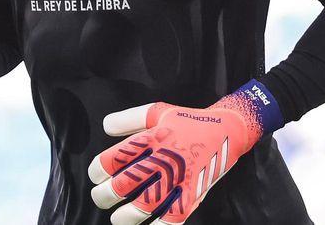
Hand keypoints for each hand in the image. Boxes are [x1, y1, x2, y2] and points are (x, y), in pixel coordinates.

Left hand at [88, 81, 282, 223]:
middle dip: (106, 194)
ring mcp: (179, 179)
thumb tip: (105, 127)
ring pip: (145, 205)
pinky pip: (173, 218)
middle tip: (100, 197)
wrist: (227, 131)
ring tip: (117, 219)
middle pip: (126, 183)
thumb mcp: (157, 111)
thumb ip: (129, 118)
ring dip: (127, 216)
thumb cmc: (188, 120)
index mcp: (151, 138)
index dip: (99, 169)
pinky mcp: (193, 195)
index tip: (97, 175)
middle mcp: (163, 159)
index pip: (115, 158)